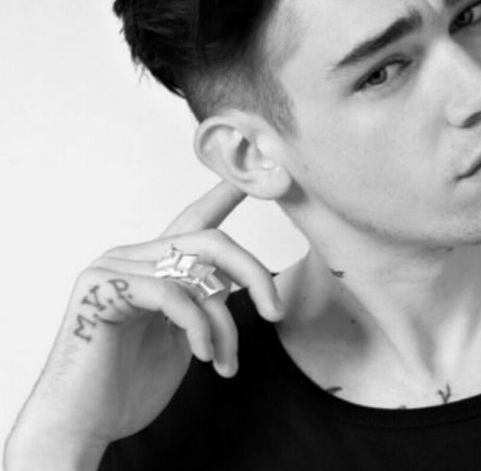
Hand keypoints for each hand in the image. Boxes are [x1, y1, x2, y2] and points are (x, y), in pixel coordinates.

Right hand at [5, 181, 283, 468]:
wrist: (84, 425)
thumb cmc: (131, 382)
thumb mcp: (184, 334)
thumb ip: (202, 300)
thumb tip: (232, 283)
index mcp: (153, 264)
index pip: (195, 220)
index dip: (225, 196)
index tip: (253, 176)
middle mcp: (133, 255)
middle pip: (210, 241)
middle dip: (253, 273)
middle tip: (275, 311)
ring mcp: (114, 267)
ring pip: (196, 271)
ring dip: (223, 322)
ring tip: (226, 361)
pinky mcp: (103, 288)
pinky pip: (171, 294)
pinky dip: (198, 327)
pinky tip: (204, 356)